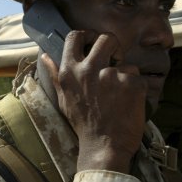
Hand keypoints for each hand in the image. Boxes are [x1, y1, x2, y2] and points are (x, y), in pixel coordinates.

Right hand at [42, 31, 146, 173]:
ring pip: (125, 61)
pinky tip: (129, 102)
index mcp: (70, 72)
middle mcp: (89, 69)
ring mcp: (111, 75)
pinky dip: (135, 87)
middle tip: (115, 59)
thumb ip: (55, 75)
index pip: (74, 37)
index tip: (93, 41)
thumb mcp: (63, 98)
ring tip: (120, 92)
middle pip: (106, 38)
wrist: (104, 146)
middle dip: (113, 46)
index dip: (86, 34)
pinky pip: (137, 76)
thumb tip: (44, 55)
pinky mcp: (132, 83)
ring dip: (125, 73)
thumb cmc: (83, 123)